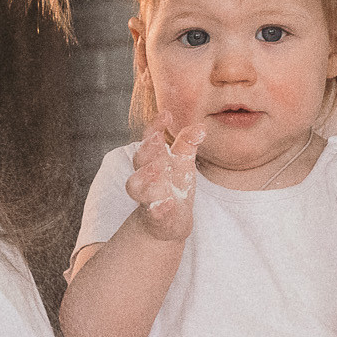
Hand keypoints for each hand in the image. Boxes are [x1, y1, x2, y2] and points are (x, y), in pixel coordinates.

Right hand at [126, 123, 203, 241]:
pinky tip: (168, 202)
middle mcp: (144, 176)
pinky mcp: (154, 217)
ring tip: (157, 169)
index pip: (149, 138)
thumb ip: (187, 143)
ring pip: (135, 186)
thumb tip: (201, 126)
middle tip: (158, 139)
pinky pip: (152, 212)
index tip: (167, 115)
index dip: (155, 125)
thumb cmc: (174, 186)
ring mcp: (147, 197)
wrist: (171, 222)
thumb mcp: (182, 162)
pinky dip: (158, 207)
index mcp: (152, 159)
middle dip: (147, 149)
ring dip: (145, 177)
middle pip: (138, 159)